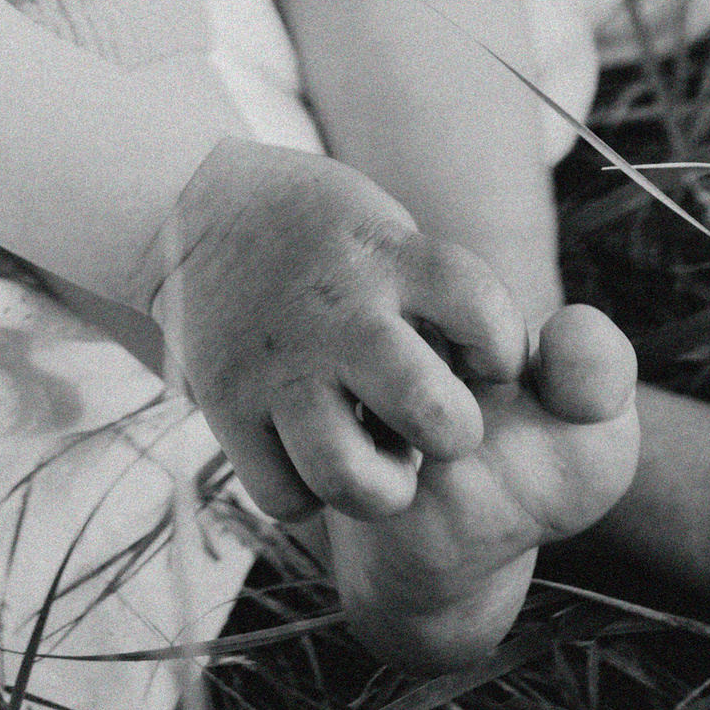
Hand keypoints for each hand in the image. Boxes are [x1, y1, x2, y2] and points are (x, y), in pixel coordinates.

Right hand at [145, 138, 525, 524]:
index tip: (487, 355)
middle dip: (454, 433)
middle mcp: (337, 312)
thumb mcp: (391, 233)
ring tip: (382, 455)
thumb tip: (511, 375)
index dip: (504, 346)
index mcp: (388, 257)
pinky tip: (317, 451)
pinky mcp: (228, 405)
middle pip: (432, 411)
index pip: (482, 309)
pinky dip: (310, 491)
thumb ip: (441, 297)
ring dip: (384, 483)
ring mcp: (278, 365)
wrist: (199, 214)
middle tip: (435, 421)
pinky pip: (286, 495)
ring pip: (351, 476)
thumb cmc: (330, 240)